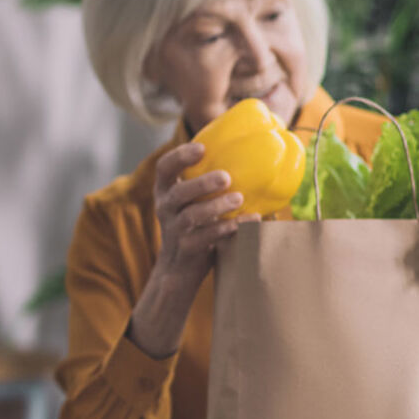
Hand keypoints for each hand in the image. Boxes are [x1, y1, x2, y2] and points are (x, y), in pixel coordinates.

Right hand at [129, 143, 244, 357]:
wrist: (179, 270)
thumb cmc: (196, 226)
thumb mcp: (194, 202)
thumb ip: (209, 184)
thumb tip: (254, 154)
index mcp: (166, 191)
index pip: (164, 168)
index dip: (179, 156)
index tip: (201, 148)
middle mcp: (165, 208)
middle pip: (178, 192)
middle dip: (201, 183)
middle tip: (226, 177)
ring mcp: (173, 230)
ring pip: (191, 216)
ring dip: (215, 206)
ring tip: (239, 199)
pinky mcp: (186, 249)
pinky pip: (205, 238)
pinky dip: (226, 228)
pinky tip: (249, 221)